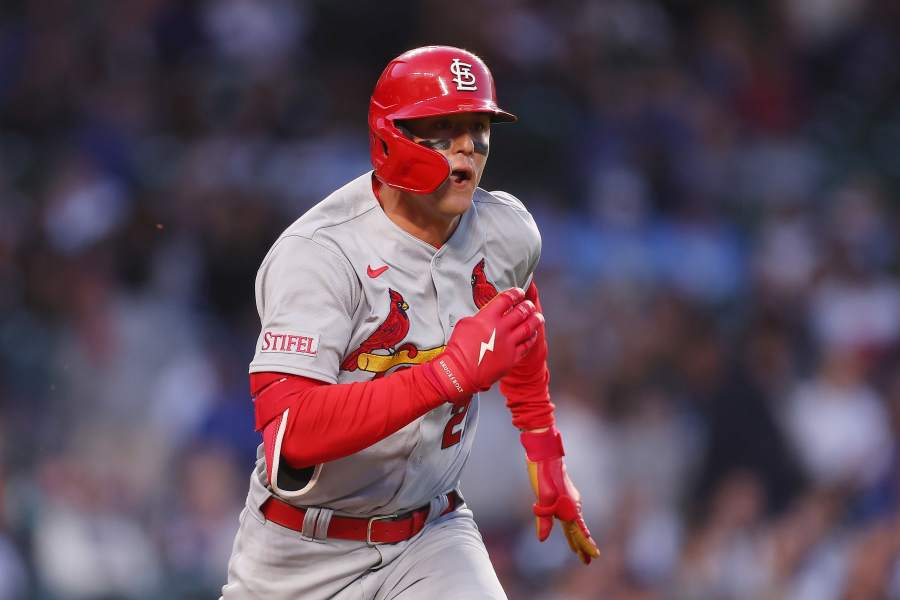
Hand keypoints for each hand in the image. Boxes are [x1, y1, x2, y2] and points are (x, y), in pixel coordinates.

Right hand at [426, 287, 542, 402]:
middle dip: (528, 306)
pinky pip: (527, 345)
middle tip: (529, 304)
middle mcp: (501, 329)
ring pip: (528, 328)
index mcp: (488, 317)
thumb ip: (480, 316)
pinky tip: (532, 334)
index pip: (506, 299)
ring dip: (535, 320)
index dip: (515, 293)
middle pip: (521, 312)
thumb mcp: (465, 323)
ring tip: (538, 317)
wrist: (460, 371)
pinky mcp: (512, 358)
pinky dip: (531, 338)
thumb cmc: (459, 349)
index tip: (519, 292)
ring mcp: (508, 344)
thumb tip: (487, 314)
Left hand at [521, 427, 599, 564]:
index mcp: (569, 507)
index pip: (579, 531)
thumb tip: (542, 539)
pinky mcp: (565, 495)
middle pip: (578, 530)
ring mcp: (570, 499)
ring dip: (577, 537)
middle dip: (582, 546)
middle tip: (587, 561)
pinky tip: (570, 528)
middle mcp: (573, 504)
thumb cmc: (542, 474)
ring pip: (575, 523)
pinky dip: (573, 526)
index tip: (595, 556)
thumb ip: (543, 520)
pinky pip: (572, 515)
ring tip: (578, 550)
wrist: (544, 453)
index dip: (585, 545)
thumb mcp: (541, 498)